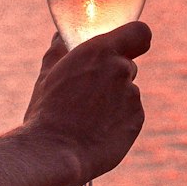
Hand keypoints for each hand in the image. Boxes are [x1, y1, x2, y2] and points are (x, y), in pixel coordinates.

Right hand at [23, 21, 150, 185]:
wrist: (54, 152)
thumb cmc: (46, 111)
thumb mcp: (47, 74)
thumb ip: (59, 50)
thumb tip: (60, 36)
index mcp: (100, 51)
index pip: (139, 32)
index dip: (135, 38)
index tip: (128, 45)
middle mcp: (121, 69)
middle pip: (128, 64)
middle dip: (112, 74)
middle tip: (88, 92)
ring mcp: (132, 96)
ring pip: (128, 91)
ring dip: (114, 98)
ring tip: (88, 117)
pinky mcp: (137, 121)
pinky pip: (131, 113)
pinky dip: (119, 119)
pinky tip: (97, 130)